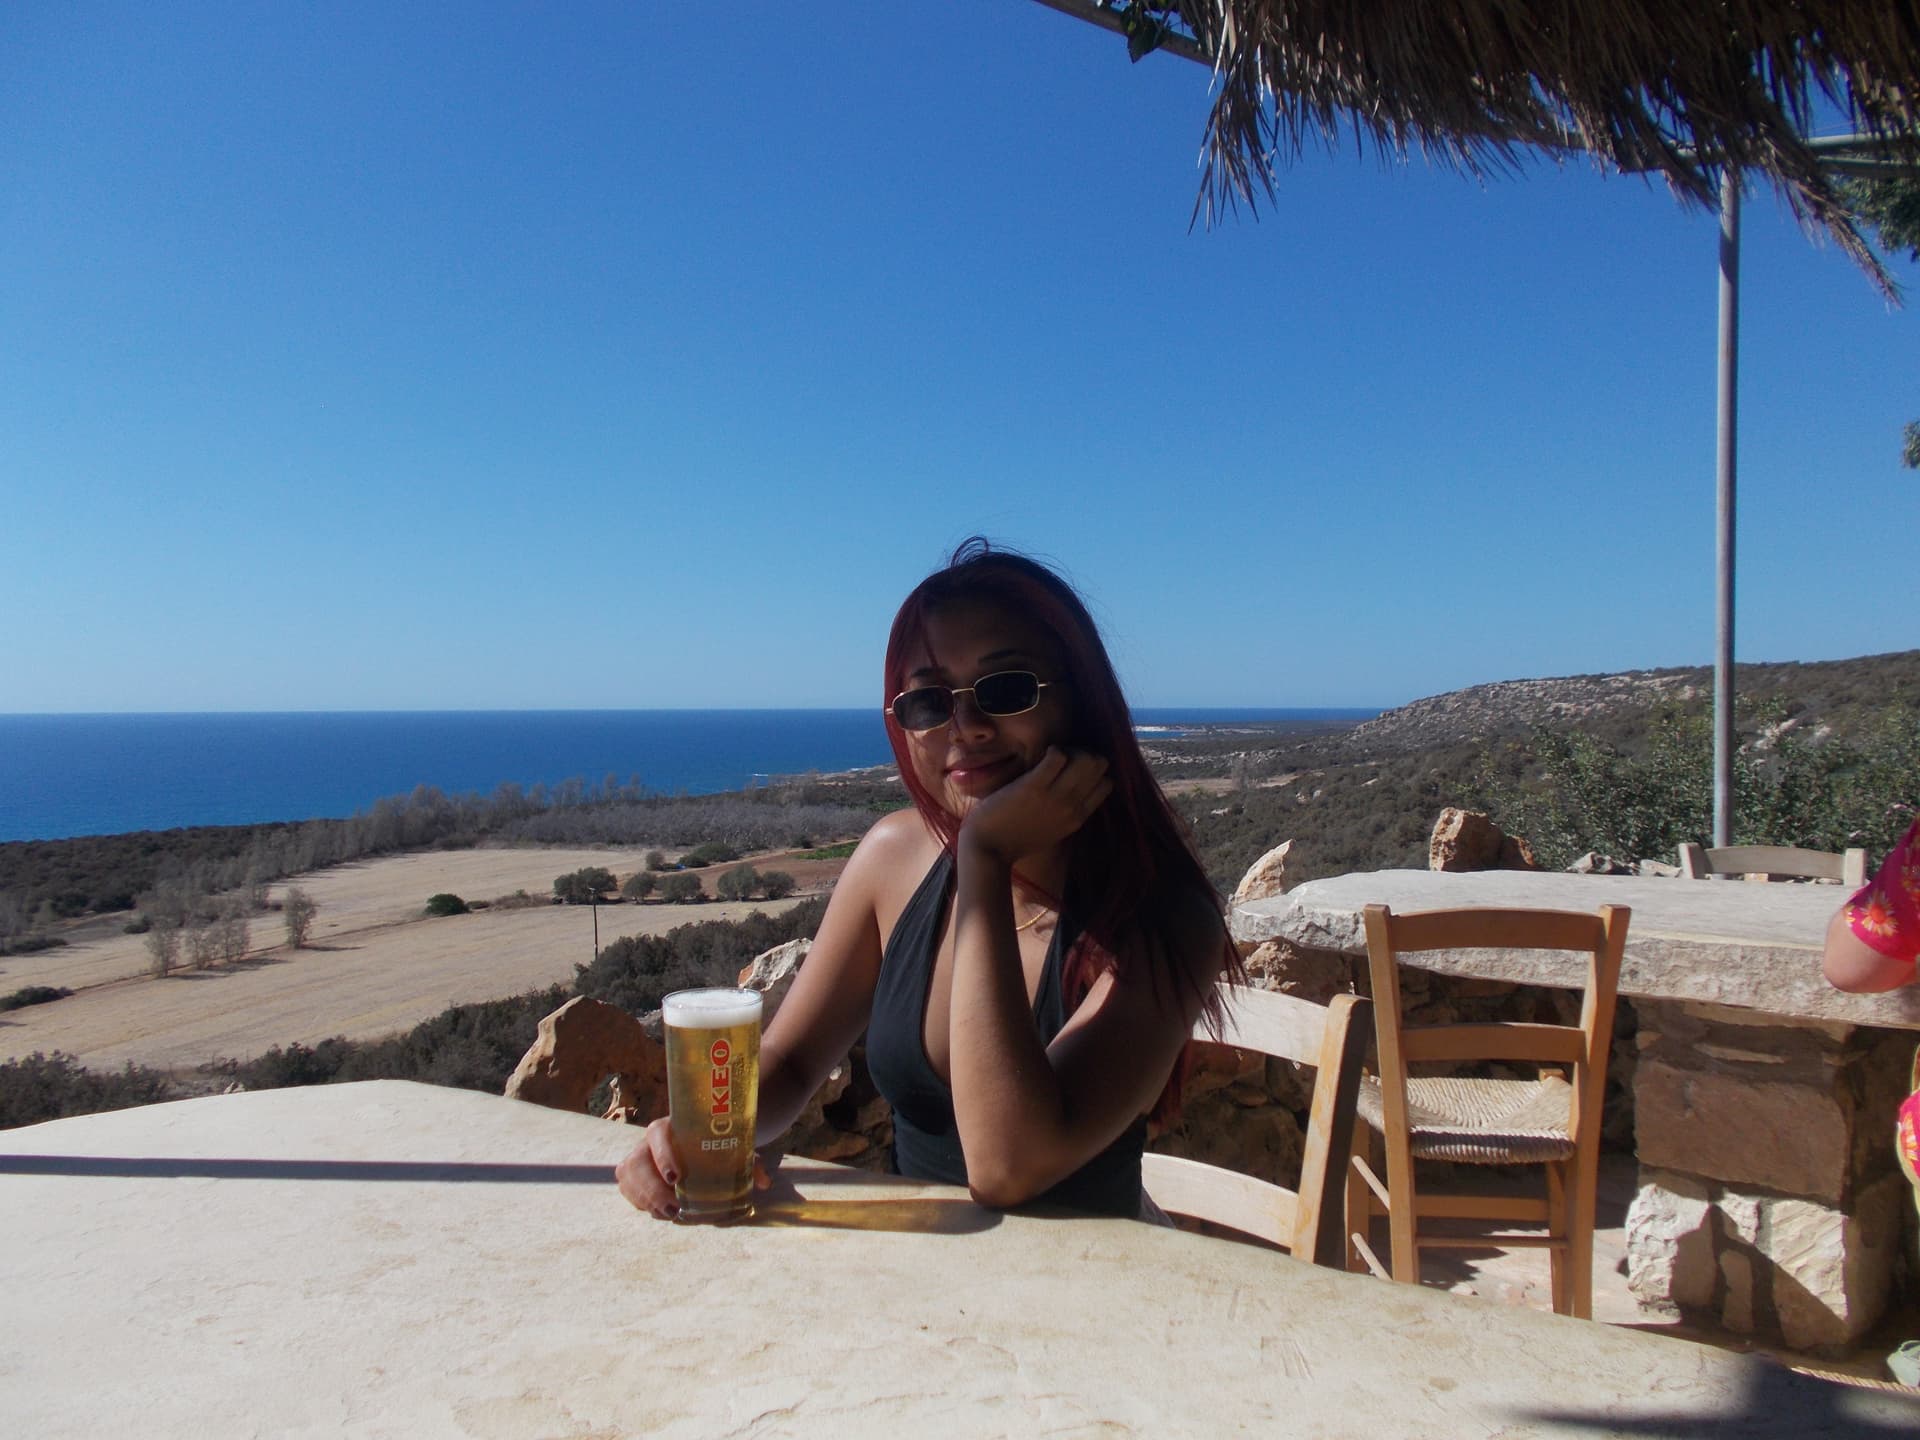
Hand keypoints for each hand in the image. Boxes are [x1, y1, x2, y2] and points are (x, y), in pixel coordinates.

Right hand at [614, 1117, 777, 1219]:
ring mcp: (641, 1156)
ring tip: (667, 1214)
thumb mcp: (736, 1149)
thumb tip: (764, 1182)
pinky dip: (638, 1201)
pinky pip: (628, 1187)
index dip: (663, 1155)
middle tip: (673, 1209)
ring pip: (628, 1175)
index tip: (675, 1177)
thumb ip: (749, 1163)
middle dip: (651, 1189)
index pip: (658, 1134)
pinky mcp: (636, 1173)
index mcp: (673, 1125)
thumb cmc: (719, 1142)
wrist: (707, 1136)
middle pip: (637, 1161)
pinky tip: (656, 1213)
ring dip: (643, 1198)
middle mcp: (651, 1139)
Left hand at [959, 747, 1111, 866]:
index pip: (1106, 784)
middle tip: (1064, 758)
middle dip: (1084, 754)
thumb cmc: (1014, 839)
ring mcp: (1054, 796)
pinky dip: (1053, 750)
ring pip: (1086, 758)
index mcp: (1078, 818)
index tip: (1073, 769)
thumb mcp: (1052, 831)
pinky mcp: (1033, 786)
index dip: (1092, 770)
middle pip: (1099, 765)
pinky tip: (1041, 755)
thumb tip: (1074, 791)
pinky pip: (1058, 756)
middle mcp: (1072, 806)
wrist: (987, 850)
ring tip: (1052, 756)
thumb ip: (1066, 813)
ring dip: (1070, 749)